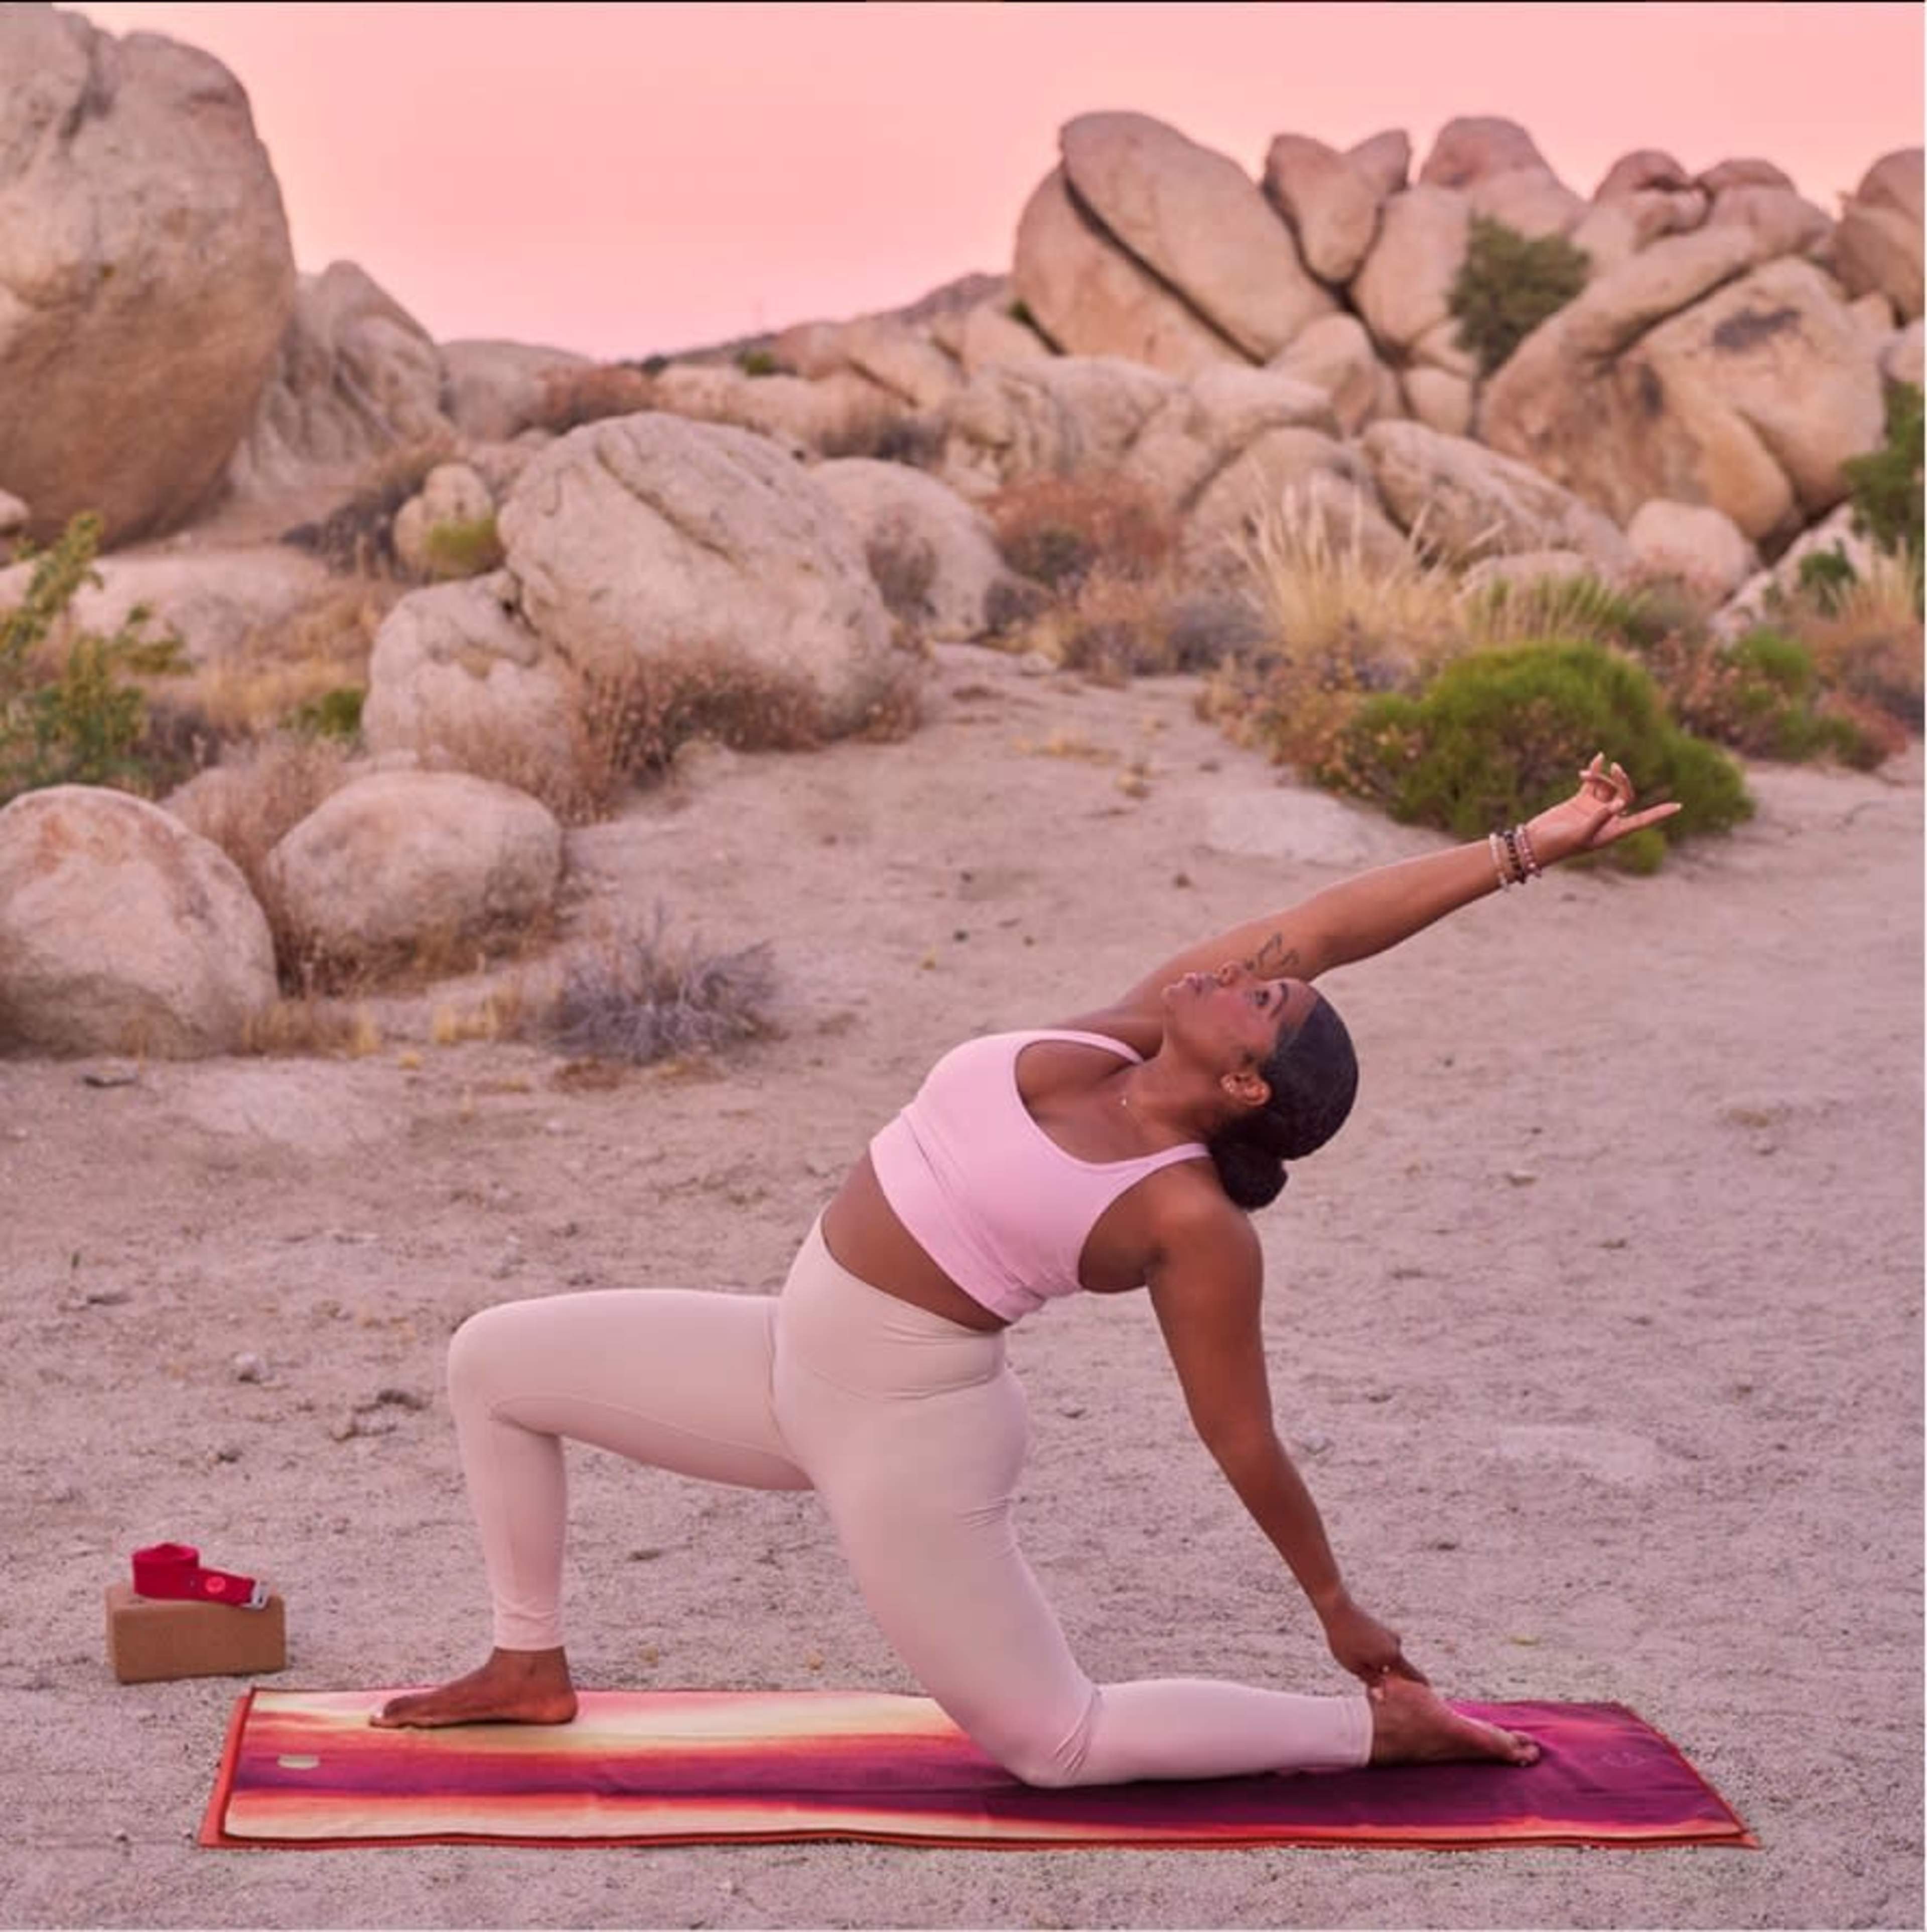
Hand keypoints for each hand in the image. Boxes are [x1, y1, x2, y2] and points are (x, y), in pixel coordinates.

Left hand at [1318, 1591, 1429, 1686]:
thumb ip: (1372, 1682)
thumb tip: (1383, 1697)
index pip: (1412, 1676)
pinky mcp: (1383, 1629)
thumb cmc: (1344, 1640)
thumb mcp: (1355, 1667)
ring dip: (1377, 1664)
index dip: (1420, 1686)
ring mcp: (1390, 1635)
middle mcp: (1396, 1645)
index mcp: (1393, 1656)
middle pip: (1397, 1669)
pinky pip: (1382, 1648)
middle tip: (1368, 1679)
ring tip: (1355, 1659)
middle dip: (1386, 1677)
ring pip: (1387, 1659)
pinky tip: (1356, 1649)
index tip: (1429, 1693)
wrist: (1338, 1609)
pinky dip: (1374, 1653)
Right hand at [1525, 753, 1682, 867]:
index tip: (1678, 806)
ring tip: (1584, 773)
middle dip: (1622, 781)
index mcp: (1612, 832)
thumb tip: (1619, 803)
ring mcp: (1594, 809)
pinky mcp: (1579, 801)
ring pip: (1607, 787)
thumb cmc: (1558, 844)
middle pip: (1625, 795)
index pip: (1642, 820)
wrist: (1535, 842)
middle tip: (1615, 768)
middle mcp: (1607, 819)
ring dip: (1601, 777)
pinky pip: (1592, 782)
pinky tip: (1599, 757)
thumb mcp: (1581, 834)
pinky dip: (1596, 770)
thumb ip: (1600, 818)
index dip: (1659, 814)